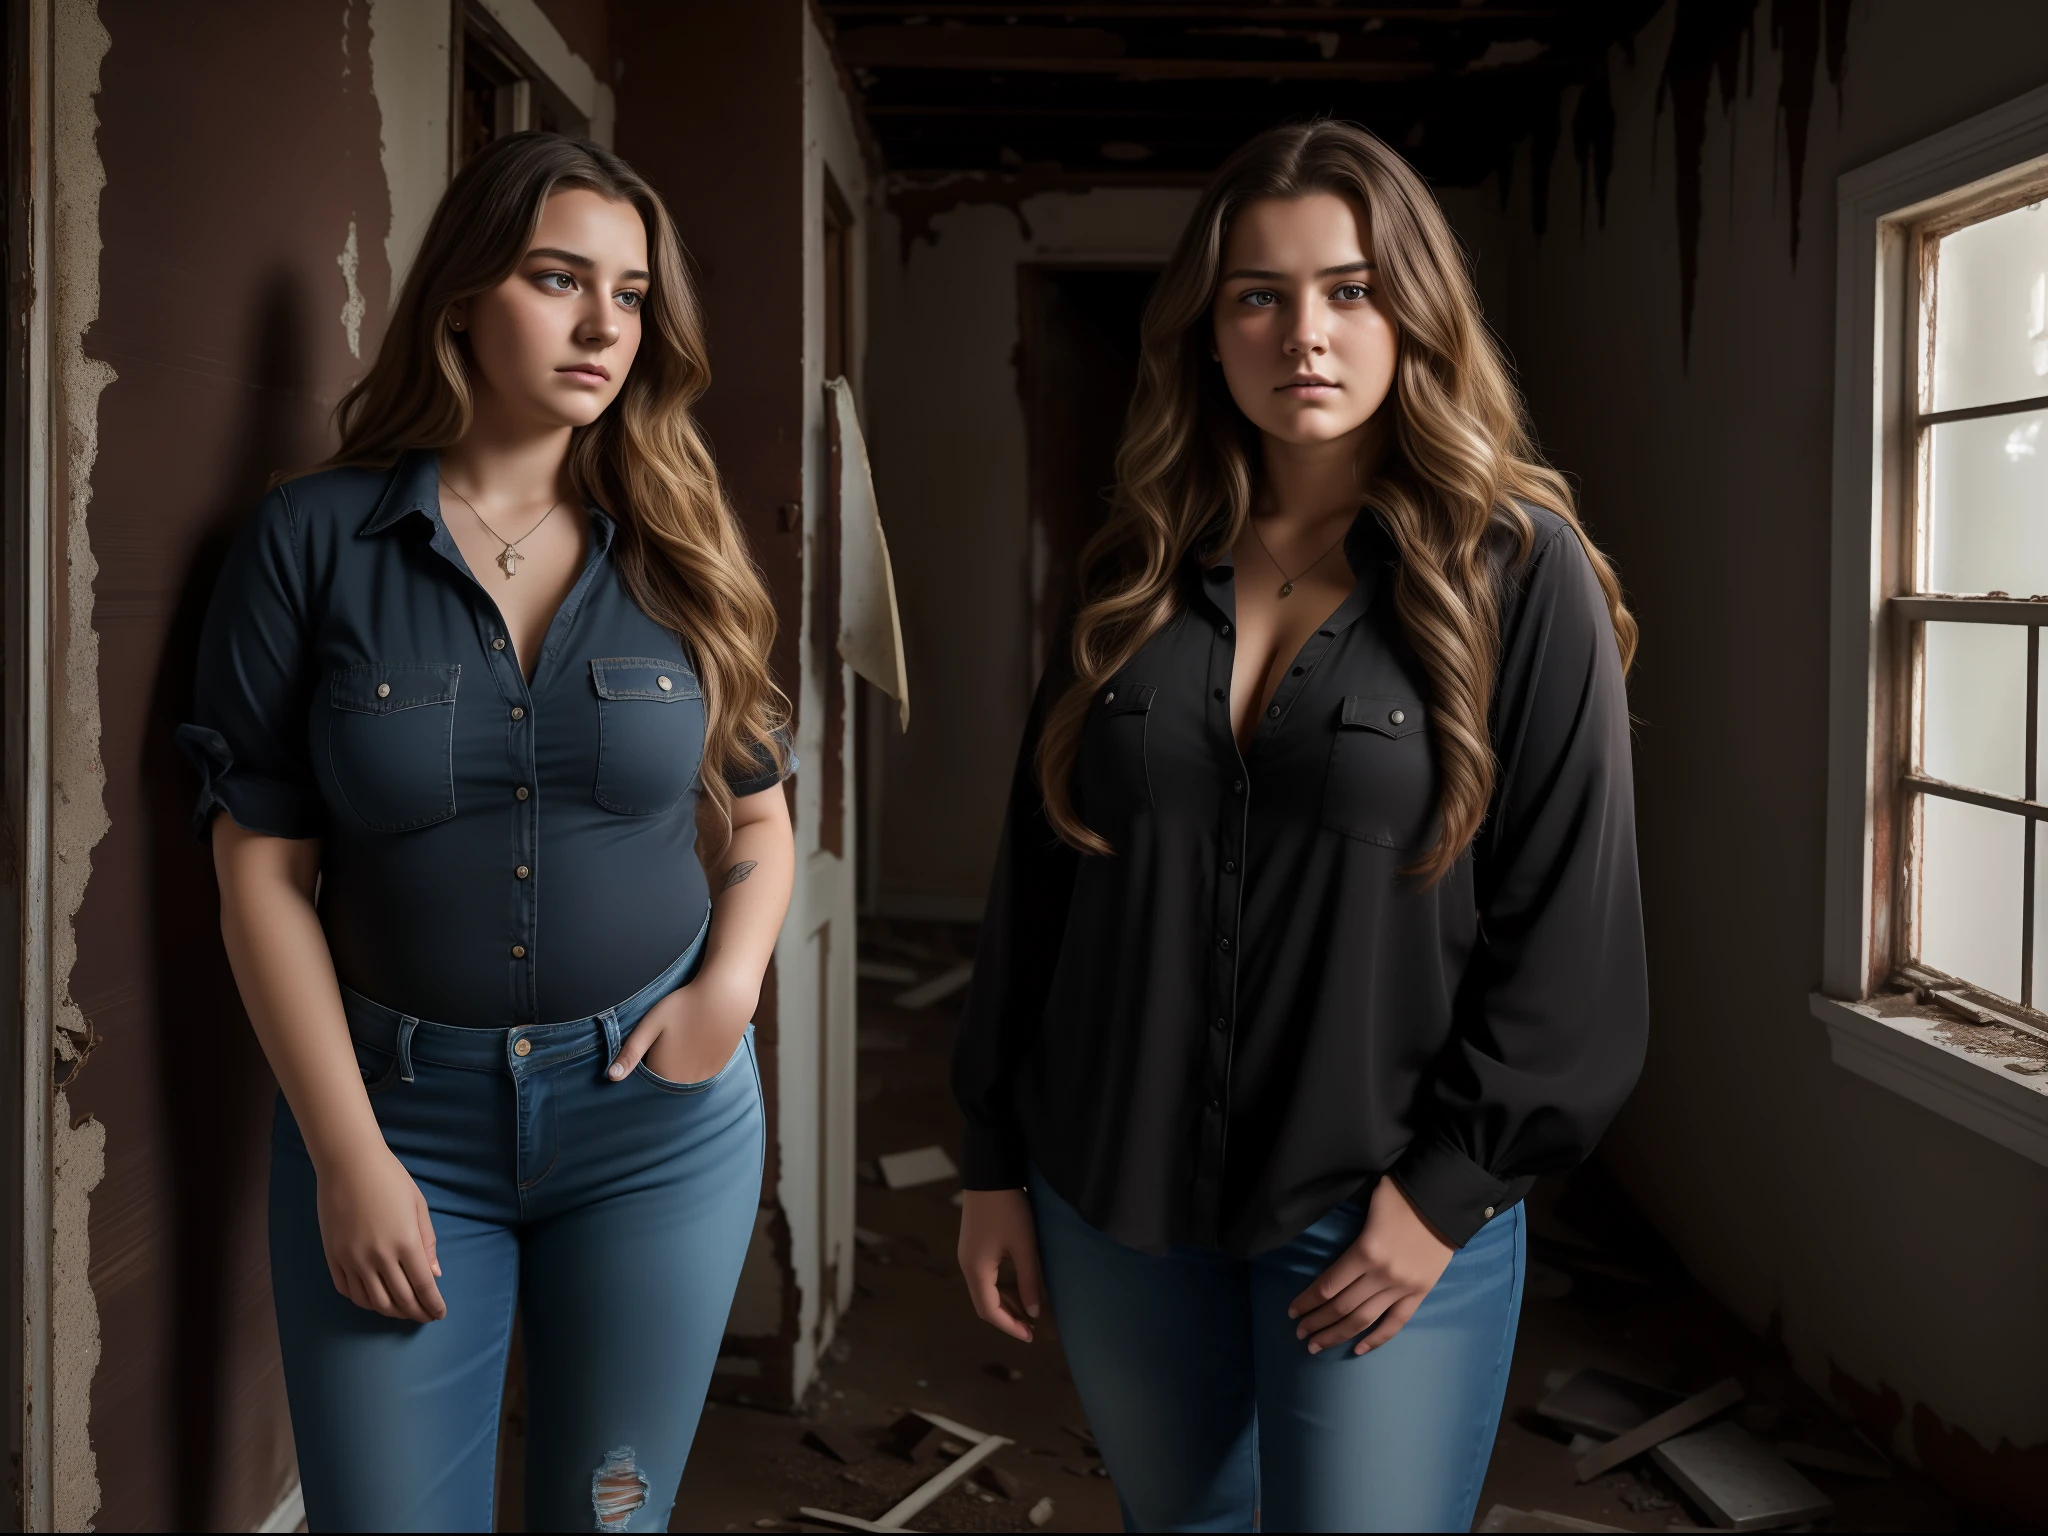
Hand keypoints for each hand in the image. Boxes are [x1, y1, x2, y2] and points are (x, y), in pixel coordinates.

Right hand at [315, 1141, 445, 1322]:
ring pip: (373, 1302)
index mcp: (405, 1242)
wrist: (348, 1164)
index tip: (439, 1314)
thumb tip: (435, 1273)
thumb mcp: (418, 1206)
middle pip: (400, 1299)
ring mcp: (353, 1259)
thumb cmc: (390, 1179)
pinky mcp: (333, 1257)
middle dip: (416, 1313)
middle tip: (425, 1316)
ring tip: (402, 1310)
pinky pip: (348, 1291)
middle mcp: (379, 1257)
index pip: (423, 1287)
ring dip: (391, 1312)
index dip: (433, 1305)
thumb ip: (427, 1242)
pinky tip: (374, 1299)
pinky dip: (364, 1301)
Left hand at [608, 971, 751, 1084]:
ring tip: (685, 1038)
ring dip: (681, 1065)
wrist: (725, 998)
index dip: (647, 1058)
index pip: (645, 1076)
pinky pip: (700, 1073)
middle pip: (665, 1078)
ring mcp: (703, 1077)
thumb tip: (611, 1076)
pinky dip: (697, 1063)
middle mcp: (682, 1081)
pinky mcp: (718, 1069)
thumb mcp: (650, 1025)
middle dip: (664, 1063)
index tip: (654, 1041)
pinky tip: (698, 1042)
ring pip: (683, 1077)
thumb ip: (630, 1053)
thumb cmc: (683, 1007)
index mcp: (662, 1072)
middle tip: (671, 1036)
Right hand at [957, 1188, 1045, 1342]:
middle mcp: (967, 1266)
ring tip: (1029, 1309)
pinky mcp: (973, 1245)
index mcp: (977, 1270)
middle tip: (1031, 1327)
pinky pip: (984, 1276)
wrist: (991, 1174)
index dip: (1010, 1327)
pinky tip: (1018, 1286)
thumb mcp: (1024, 1247)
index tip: (1031, 1336)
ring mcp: (968, 1255)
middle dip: (1007, 1318)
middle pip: (984, 1304)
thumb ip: (1028, 1282)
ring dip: (1004, 1302)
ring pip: (984, 1290)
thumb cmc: (1009, 1210)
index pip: (990, 1312)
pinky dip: (1000, 1287)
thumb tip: (1034, 1312)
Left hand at [1288, 1175, 1453, 1355]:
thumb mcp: (1368, 1205)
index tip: (1292, 1312)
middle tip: (1300, 1334)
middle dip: (1317, 1322)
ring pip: (1364, 1319)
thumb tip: (1327, 1250)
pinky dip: (1377, 1339)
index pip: (1328, 1286)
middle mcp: (1381, 1275)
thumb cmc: (1401, 1195)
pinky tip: (1358, 1350)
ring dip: (1338, 1334)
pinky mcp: (1420, 1293)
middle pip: (1341, 1307)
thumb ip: (1348, 1231)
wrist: (1445, 1200)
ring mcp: (1402, 1287)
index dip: (1307, 1301)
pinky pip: (1396, 1322)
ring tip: (1317, 1346)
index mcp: (1365, 1251)